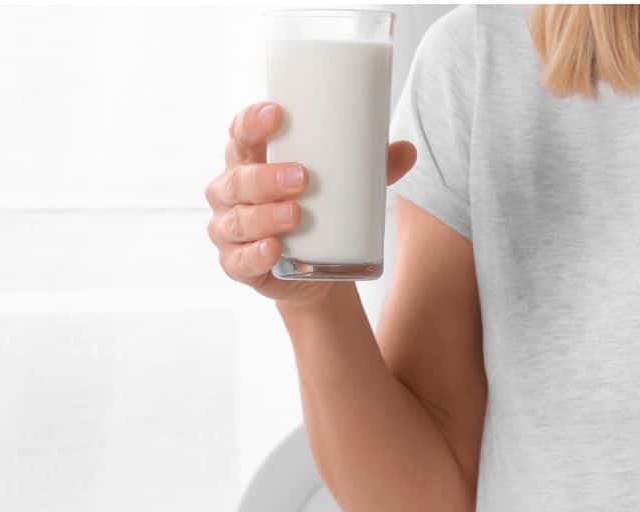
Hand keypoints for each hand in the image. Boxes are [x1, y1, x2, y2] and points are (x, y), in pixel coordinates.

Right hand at [205, 100, 417, 302]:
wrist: (316, 270)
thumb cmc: (320, 212)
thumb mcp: (345, 187)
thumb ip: (373, 168)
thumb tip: (409, 150)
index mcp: (250, 162)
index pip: (240, 135)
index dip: (251, 122)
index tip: (277, 114)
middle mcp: (232, 193)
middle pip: (239, 179)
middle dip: (267, 177)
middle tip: (303, 177)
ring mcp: (230, 230)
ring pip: (239, 221)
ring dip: (265, 216)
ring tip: (297, 214)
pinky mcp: (238, 265)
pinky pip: (239, 261)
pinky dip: (255, 255)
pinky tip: (273, 250)